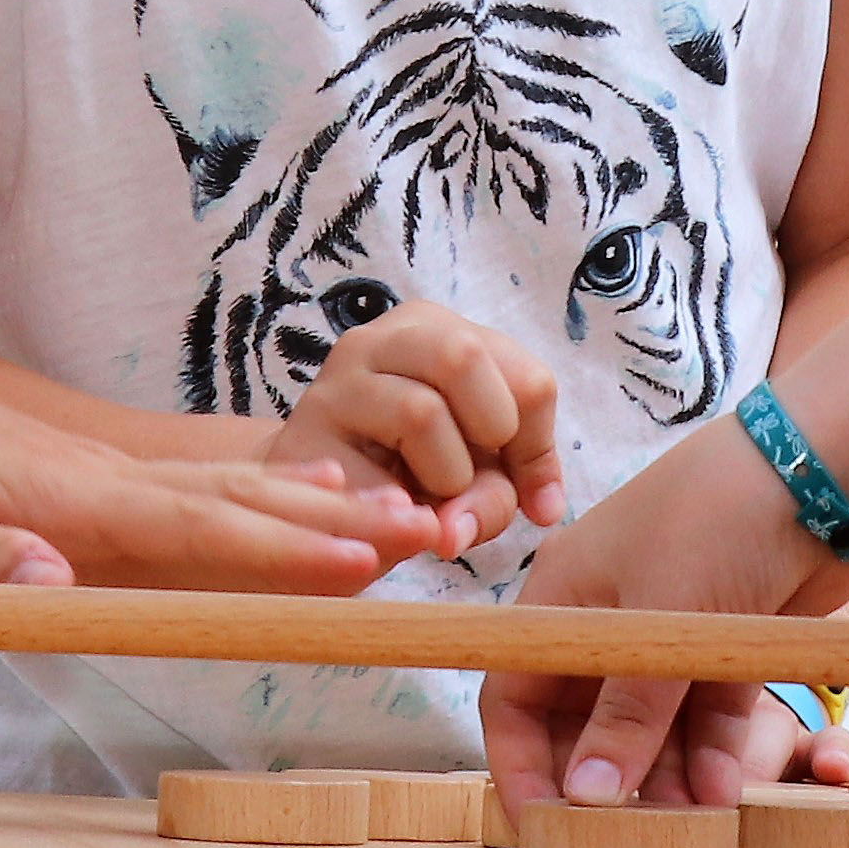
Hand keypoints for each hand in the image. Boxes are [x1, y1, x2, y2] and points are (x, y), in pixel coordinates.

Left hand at [0, 337, 453, 593]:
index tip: (362, 560)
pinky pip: (216, 492)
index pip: (202, 529)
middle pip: (252, 505)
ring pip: (246, 493)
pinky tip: (329, 495)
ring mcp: (120, 477)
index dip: (285, 551)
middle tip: (437, 536)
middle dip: (346, 526)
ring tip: (413, 520)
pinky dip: (281, 496)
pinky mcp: (110, 480)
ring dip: (330, 510)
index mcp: (80, 503)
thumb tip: (52, 582)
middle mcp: (117, 484)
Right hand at [277, 306, 566, 552]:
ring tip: (427, 497)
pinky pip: (374, 471)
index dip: (536, 449)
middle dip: (489, 435)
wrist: (308, 515)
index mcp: (434, 332)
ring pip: (423, 410)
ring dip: (445, 477)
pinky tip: (393, 513)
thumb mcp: (470, 481)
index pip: (528, 378)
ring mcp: (336, 380)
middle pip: (466, 356)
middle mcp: (380, 339)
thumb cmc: (401, 485)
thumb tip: (542, 511)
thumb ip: (505, 490)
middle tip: (471, 476)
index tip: (526, 495)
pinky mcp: (306, 432)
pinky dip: (403, 509)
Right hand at [481, 416, 848, 813]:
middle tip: (624, 841)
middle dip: (603, 781)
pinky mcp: (728, 647)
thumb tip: (585, 798)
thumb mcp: (660, 623)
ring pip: (652, 728)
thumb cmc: (718, 520)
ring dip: (665, 778)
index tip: (543, 826)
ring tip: (687, 826)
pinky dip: (712, 755)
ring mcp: (671, 635)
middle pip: (584, 722)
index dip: (522, 763)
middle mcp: (608, 620)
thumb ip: (626, 715)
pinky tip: (723, 793)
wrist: (822, 469)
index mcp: (563, 599)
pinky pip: (707, 718)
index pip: (516, 695)